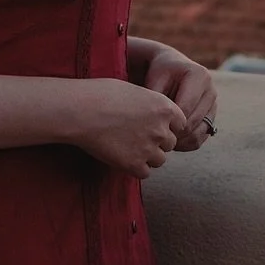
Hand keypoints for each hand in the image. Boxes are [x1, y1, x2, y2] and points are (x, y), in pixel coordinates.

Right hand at [69, 77, 188, 178]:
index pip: (180, 124)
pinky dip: (136, 168)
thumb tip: (150, 114)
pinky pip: (145, 173)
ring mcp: (149, 148)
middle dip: (158, 142)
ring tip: (129, 148)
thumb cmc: (103, 94)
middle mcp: (161, 129)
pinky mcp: (134, 165)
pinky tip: (123, 157)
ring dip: (148, 157)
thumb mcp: (136, 91)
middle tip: (138, 137)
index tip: (153, 126)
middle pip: (170, 143)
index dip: (167, 126)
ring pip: (160, 160)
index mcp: (164, 108)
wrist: (84, 111)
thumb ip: (150, 106)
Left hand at [143, 47, 217, 152]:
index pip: (186, 108)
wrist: (172, 67)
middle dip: (174, 133)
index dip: (168, 121)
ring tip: (163, 140)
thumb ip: (157, 101)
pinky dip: (186, 143)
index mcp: (200, 76)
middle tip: (155, 138)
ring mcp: (213, 105)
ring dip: (180, 141)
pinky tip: (172, 140)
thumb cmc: (161, 73)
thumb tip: (156, 125)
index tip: (152, 127)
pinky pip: (201, 137)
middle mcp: (211, 91)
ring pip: (199, 133)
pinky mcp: (211, 117)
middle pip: (193, 122)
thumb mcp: (156, 80)